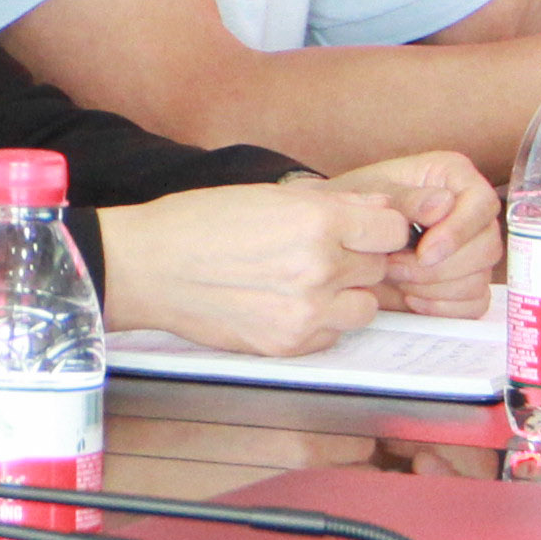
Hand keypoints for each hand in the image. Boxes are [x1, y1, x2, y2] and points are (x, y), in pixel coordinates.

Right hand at [92, 178, 406, 354]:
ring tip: (304, 283)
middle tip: (314, 253)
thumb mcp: (267, 195)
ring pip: (365, 307)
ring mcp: (307, 311)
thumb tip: (381, 209)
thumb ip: (332, 204)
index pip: (392, 229)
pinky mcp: (291, 344)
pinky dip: (320, 322)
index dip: (376, 227)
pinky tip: (284, 304)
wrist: (149, 268)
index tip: (359, 230)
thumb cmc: (200, 223)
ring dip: (345, 295)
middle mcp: (319, 267)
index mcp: (315, 220)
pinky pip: (334, 335)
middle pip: (378, 267)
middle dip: (356, 259)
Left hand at [326, 152, 501, 314]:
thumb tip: (443, 203)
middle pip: (487, 247)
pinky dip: (443, 306)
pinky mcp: (467, 281)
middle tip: (394, 266)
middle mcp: (469, 212)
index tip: (424, 252)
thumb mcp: (369, 195)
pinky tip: (411, 297)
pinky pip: (475, 302)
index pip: (483, 203)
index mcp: (452, 177)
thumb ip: (405, 199)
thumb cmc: (354, 209)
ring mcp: (472, 249)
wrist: (337, 242)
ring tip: (395, 277)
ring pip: (479, 278)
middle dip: (439, 267)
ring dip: (434, 287)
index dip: (459, 232)